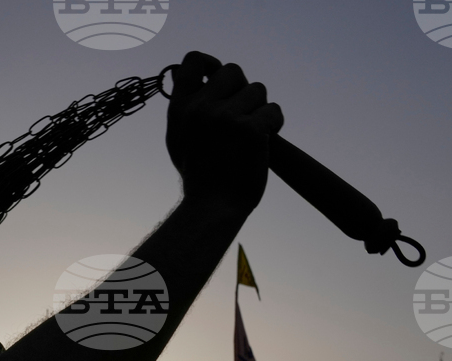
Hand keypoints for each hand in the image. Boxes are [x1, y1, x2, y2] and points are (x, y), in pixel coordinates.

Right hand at [165, 51, 283, 211]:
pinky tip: (264, 142)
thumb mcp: (177, 137)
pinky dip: (274, 125)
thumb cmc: (198, 176)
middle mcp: (201, 108)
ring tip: (252, 135)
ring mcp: (226, 117)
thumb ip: (182, 105)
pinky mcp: (251, 129)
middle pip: (233, 70)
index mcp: (180, 108)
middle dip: (243, 89)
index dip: (212, 64)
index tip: (220, 80)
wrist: (212, 208)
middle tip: (244, 114)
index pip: (194, 61)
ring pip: (258, 90)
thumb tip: (179, 72)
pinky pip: (274, 110)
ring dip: (260, 109)